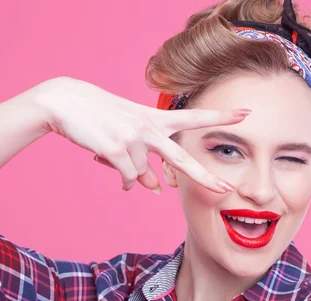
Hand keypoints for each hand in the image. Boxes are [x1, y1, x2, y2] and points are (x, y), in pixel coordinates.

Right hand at [31, 77, 249, 192]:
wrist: (65, 102)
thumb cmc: (99, 115)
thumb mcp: (127, 132)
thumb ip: (146, 159)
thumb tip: (154, 188)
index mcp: (154, 118)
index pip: (193, 117)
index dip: (219, 117)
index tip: (245, 114)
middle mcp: (148, 127)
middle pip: (181, 158)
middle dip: (205, 176)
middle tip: (227, 188)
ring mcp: (133, 139)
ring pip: (142, 175)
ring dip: (131, 174)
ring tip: (111, 154)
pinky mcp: (116, 150)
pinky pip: (128, 179)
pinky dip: (123, 181)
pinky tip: (106, 163)